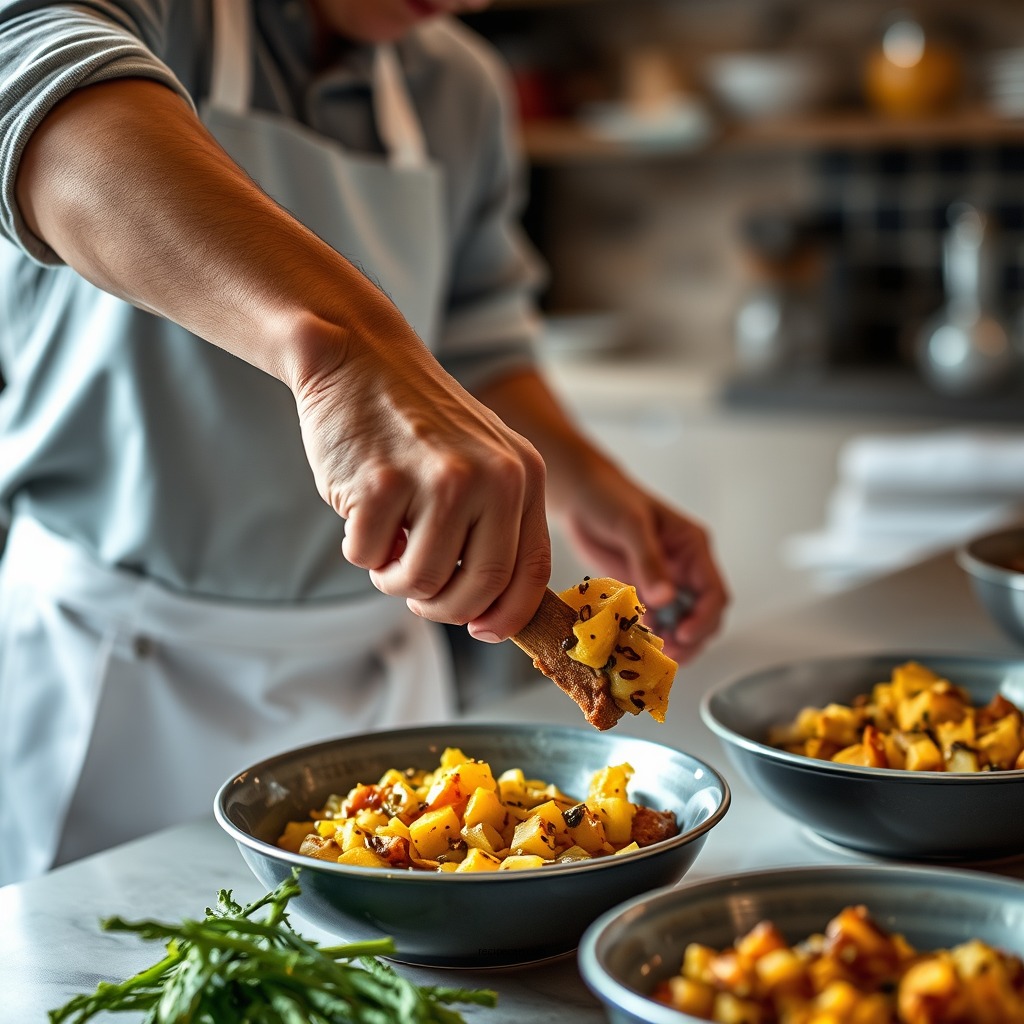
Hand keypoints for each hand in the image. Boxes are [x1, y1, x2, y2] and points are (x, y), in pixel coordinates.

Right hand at [292, 312, 551, 640]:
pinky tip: (361, 506)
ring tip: (387, 541)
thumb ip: (494, 523)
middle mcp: (493, 478)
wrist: (360, 357)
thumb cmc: (418, 420)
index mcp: (524, 475)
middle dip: (443, 607)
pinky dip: (359, 546)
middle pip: (478, 588)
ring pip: (421, 581)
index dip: (507, 615)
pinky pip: (369, 557)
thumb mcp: (482, 459)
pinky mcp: (382, 482)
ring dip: (394, 578)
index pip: (530, 572)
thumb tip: (488, 609)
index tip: (482, 629)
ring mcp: (440, 479)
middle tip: (416, 592)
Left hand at [553, 456, 728, 663]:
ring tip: (652, 656)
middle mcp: (683, 569)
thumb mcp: (631, 525)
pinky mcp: (640, 591)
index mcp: (693, 548)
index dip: (704, 619)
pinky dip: (648, 636)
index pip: (714, 593)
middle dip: (692, 639)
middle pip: (703, 615)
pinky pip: (652, 621)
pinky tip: (634, 646)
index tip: (684, 636)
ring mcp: (663, 582)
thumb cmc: (609, 497)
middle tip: (668, 655)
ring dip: (671, 643)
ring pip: (679, 623)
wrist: (579, 496)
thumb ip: (648, 560)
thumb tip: (666, 599)